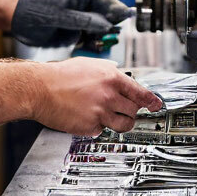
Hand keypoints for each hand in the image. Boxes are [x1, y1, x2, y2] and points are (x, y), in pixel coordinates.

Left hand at [10, 0, 132, 48]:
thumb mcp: (60, 13)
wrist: (15, 18)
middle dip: (111, 25)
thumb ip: (84, 21)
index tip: (125, 17)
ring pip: (99, 31)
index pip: (106, 0)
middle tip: (112, 34)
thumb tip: (107, 25)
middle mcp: (84, 8)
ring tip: (103, 42)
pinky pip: (89, 40)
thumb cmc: (35, 7)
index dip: (116, 8)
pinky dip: (94, 44)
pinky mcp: (74, 35)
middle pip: (106, 17)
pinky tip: (95, 47)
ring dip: (103, 37)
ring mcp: (80, 22)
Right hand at [30, 59, 162, 135]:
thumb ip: (108, 71)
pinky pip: (102, 130)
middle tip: (123, 110)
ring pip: (124, 124)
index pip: (140, 92)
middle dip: (131, 111)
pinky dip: (97, 126)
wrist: (40, 89)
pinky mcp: (90, 126)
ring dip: (120, 122)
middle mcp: (109, 96)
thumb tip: (121, 76)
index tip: (156, 105)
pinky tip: (86, 117)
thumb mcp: (89, 64)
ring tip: (108, 116)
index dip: (151, 101)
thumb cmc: (60, 76)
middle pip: (134, 110)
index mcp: (111, 78)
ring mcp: (100, 113)